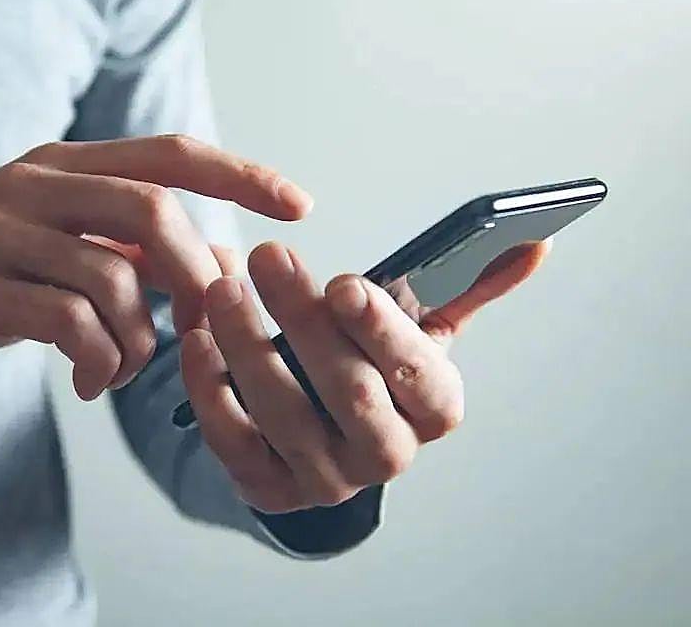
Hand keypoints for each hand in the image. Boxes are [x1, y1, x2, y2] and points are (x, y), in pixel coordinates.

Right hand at [0, 135, 311, 400]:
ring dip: (141, 336)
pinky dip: (97, 359)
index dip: (240, 172)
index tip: (300, 205)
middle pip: (150, 208)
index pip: (168, 152)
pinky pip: (65, 320)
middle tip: (202, 328)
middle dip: (194, 275)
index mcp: (59, 164)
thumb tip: (223, 262)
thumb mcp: (53, 246)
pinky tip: (88, 380)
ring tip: (123, 369)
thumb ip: (126, 246)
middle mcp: (31, 183)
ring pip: (111, 271)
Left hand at [180, 239, 549, 512]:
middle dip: (305, 321)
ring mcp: (325, 478)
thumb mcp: (419, 330)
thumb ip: (467, 285)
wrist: (321, 437)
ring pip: (284, 414)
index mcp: (432, 410)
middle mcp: (386, 453)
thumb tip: (533, 242)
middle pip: (350, 392)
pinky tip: (196, 339)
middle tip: (267, 257)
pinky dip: (210, 390)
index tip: (345, 282)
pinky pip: (234, 442)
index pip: (422, 380)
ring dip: (247, 345)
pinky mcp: (268, 488)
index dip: (384, 332)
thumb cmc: (369, 366)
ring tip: (222, 288)